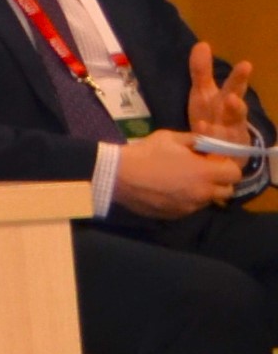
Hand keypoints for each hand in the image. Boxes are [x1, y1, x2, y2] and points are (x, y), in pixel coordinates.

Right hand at [118, 130, 242, 219]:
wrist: (118, 175)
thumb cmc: (146, 153)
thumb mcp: (170, 137)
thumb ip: (195, 140)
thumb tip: (206, 142)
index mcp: (205, 172)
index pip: (235, 174)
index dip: (226, 165)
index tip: (213, 160)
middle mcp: (202, 193)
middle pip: (227, 191)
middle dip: (219, 181)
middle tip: (202, 171)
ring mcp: (189, 207)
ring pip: (207, 200)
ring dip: (202, 191)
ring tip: (182, 181)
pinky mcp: (175, 215)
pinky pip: (189, 208)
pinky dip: (186, 200)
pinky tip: (168, 190)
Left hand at [194, 43, 257, 145]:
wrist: (221, 148)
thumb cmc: (214, 114)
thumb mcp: (204, 92)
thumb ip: (201, 70)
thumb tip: (202, 44)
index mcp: (227, 101)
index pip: (235, 87)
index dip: (240, 77)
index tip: (246, 65)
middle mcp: (234, 118)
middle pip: (237, 112)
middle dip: (236, 106)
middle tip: (232, 99)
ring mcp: (231, 137)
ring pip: (228, 133)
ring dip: (217, 130)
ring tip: (205, 125)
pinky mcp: (226, 155)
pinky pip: (218, 152)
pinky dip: (208, 147)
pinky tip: (197, 144)